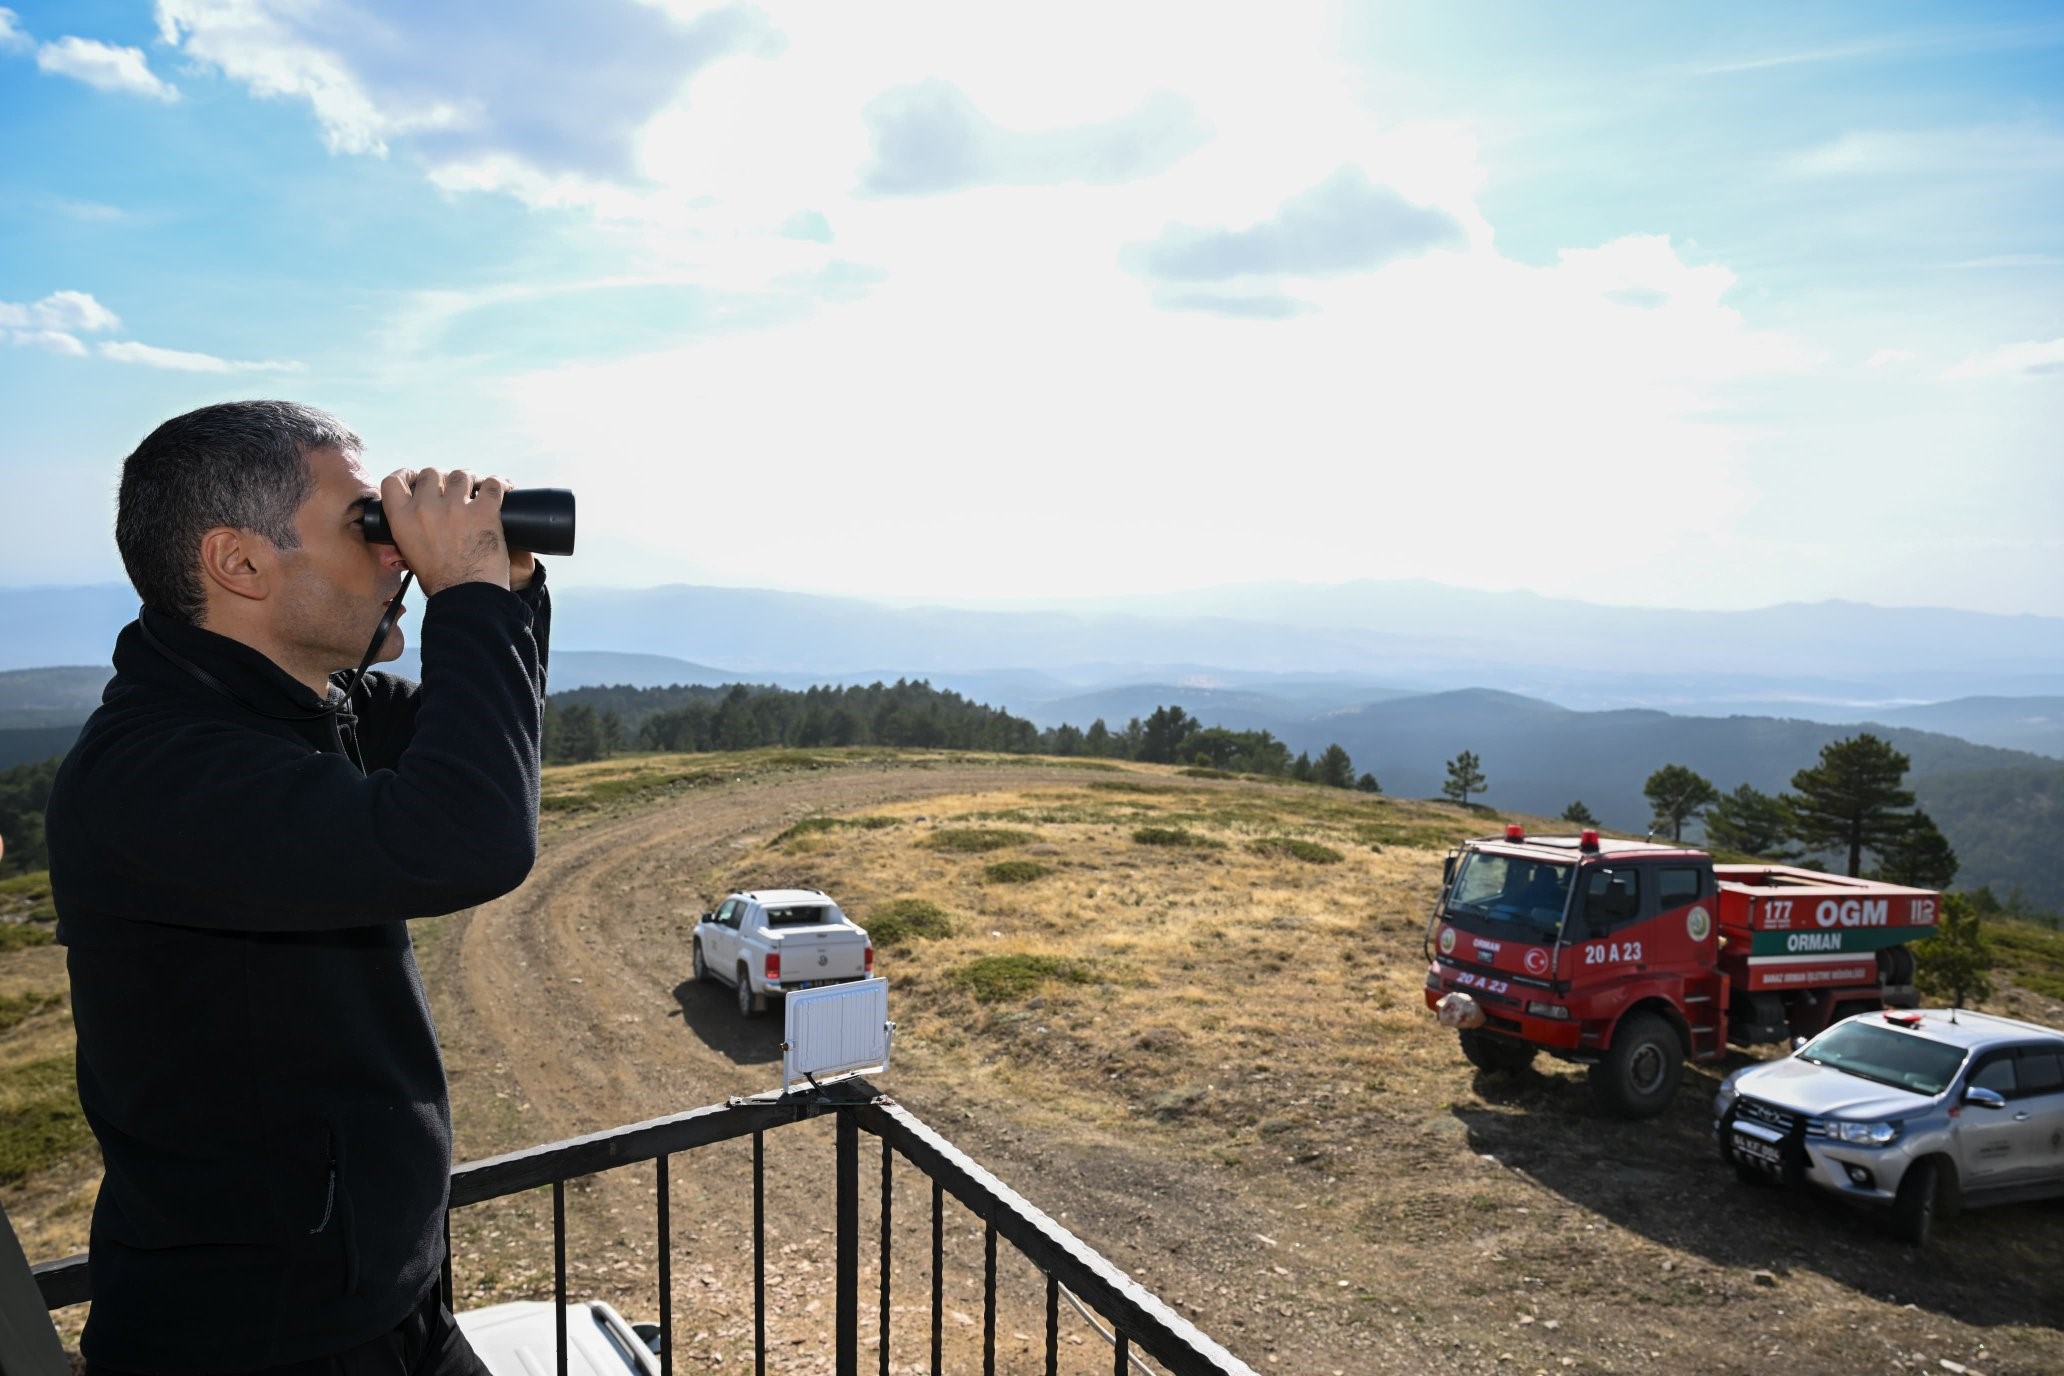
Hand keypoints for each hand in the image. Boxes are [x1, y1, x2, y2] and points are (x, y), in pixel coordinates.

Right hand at [379, 468, 511, 594]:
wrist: (467, 596)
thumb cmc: (441, 582)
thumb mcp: (411, 555)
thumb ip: (409, 534)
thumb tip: (411, 527)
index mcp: (402, 520)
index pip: (393, 482)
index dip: (406, 475)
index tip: (416, 477)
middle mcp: (425, 508)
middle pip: (431, 473)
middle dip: (443, 479)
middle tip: (454, 489)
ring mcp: (455, 507)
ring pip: (461, 475)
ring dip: (471, 480)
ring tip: (478, 489)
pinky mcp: (484, 511)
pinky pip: (492, 484)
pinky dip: (499, 483)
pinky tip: (504, 488)